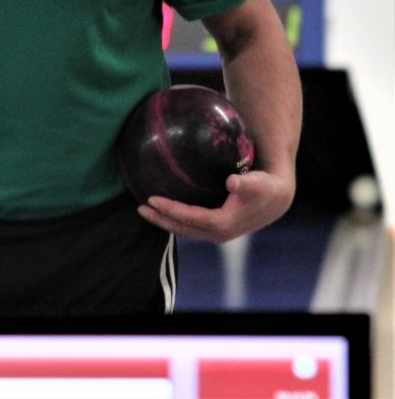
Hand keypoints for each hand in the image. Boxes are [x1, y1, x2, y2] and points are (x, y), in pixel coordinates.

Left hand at [136, 170, 294, 242]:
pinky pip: (191, 226)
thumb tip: (232, 182)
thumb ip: (245, 183)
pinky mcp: (217, 228)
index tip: (152, 199)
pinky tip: (164, 210)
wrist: (276, 198)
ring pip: (185, 230)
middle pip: (183, 229)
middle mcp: (218, 233)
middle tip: (140, 208)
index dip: (170, 210)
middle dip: (161, 220)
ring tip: (146, 210)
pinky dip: (176, 220)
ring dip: (165, 222)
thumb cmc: (264, 187)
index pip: (189, 218)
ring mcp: (217, 233)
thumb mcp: (257, 183)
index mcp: (223, 224)